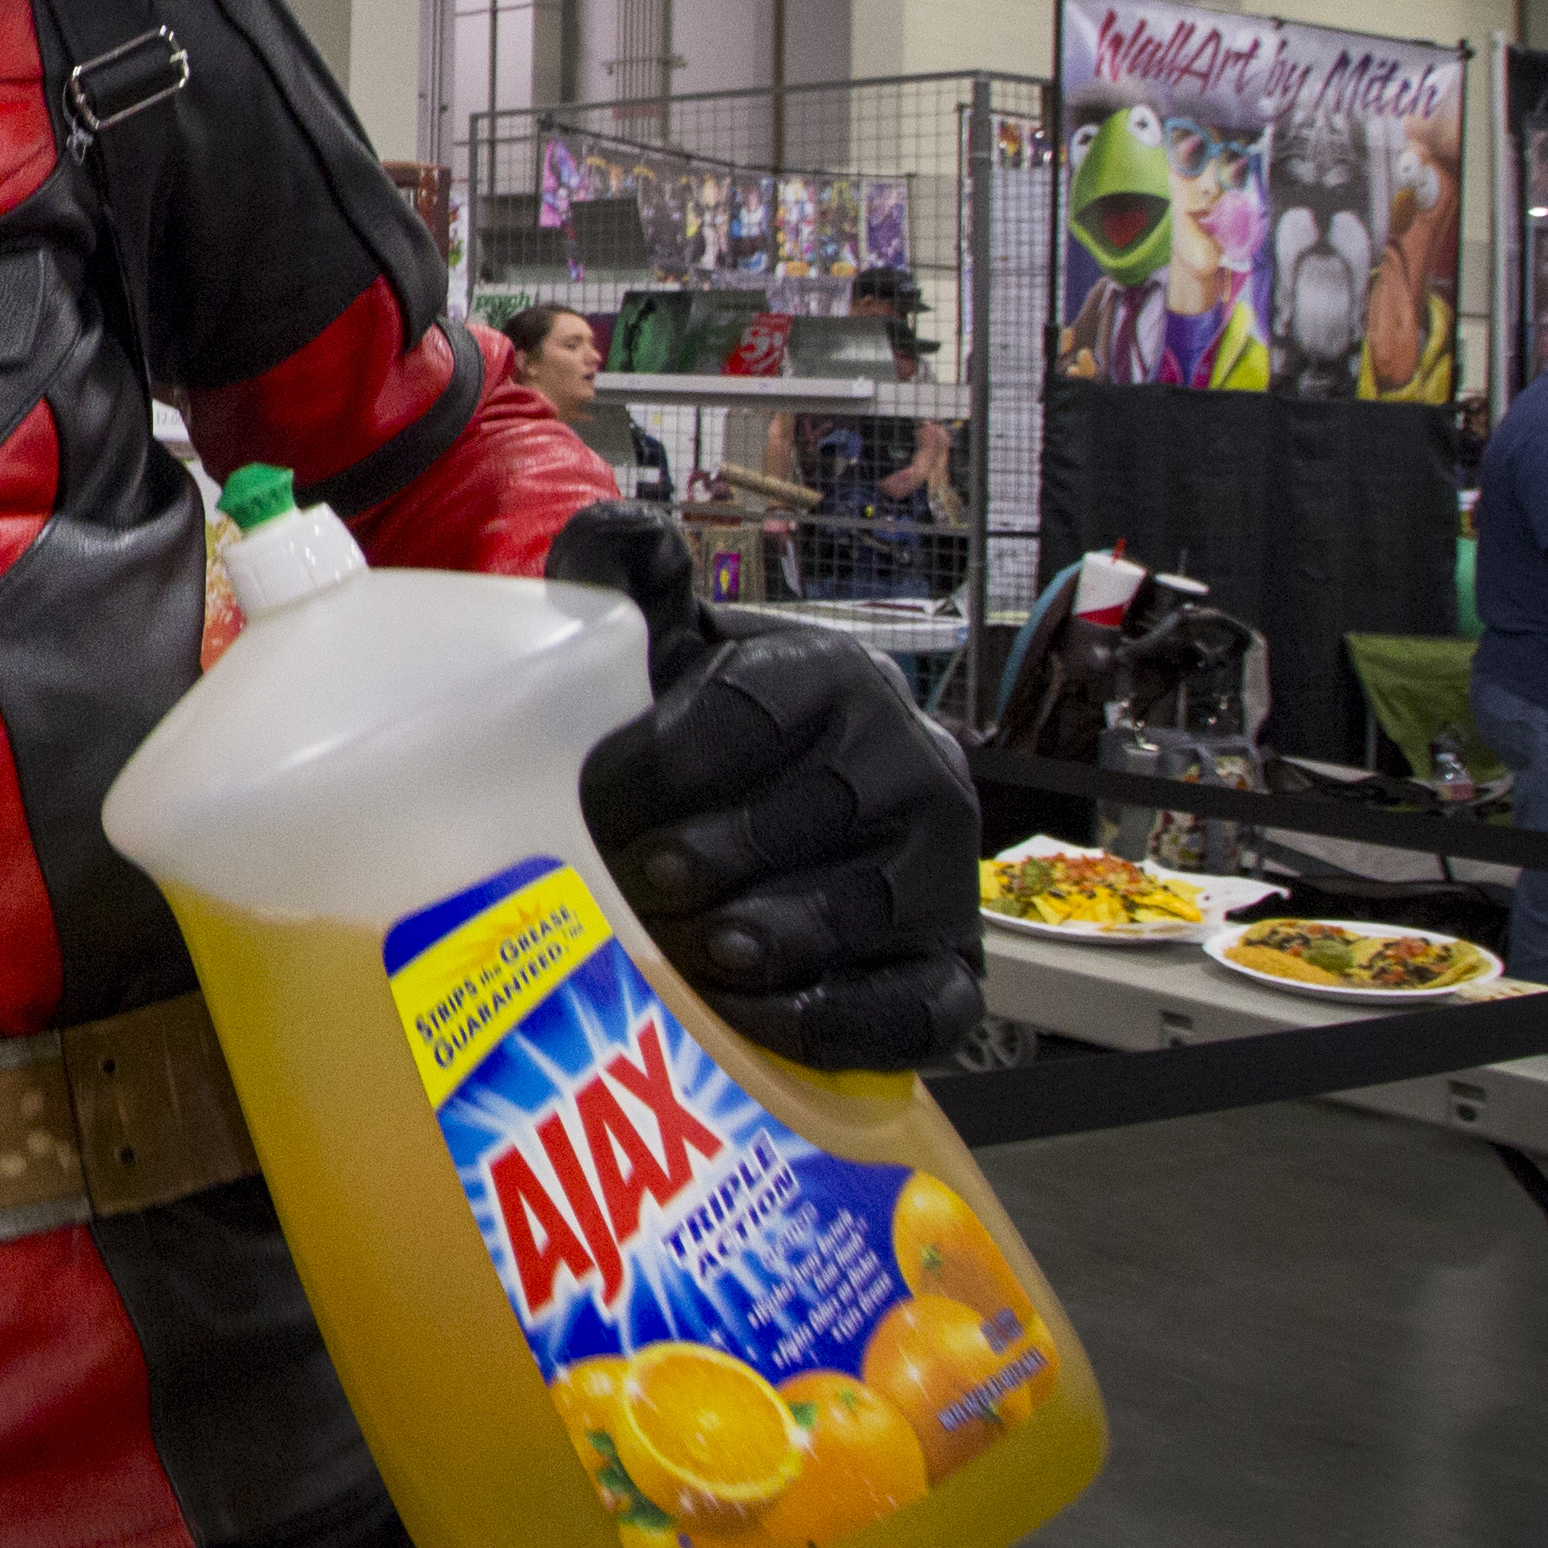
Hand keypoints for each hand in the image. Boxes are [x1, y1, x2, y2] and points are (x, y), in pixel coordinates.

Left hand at [545, 502, 982, 1069]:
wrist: (807, 821)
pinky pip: (916, 1007)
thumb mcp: (680, 651)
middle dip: (711, 854)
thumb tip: (600, 529)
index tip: (593, 800)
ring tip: (698, 949)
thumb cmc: (723, 735)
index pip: (750, 710)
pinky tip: (760, 1014)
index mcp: (832, 677)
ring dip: (768, 936)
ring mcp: (942, 873)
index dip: (662, 761)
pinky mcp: (954, 968)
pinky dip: (838, 1018)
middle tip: (640, 882)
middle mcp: (910, 764)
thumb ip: (633, 579)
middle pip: (809, 812)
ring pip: (863, 908)